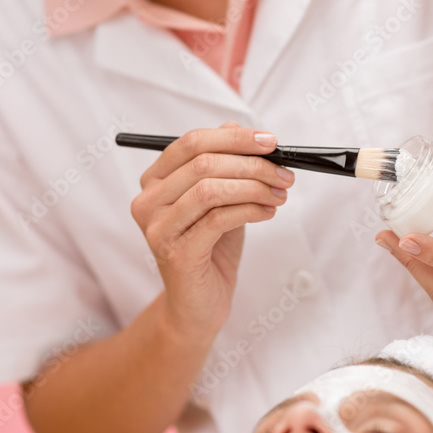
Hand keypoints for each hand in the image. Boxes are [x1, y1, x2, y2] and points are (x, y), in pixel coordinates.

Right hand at [131, 122, 293, 335]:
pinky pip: (219, 218)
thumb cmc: (210, 250)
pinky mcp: (176, 252)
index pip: (192, 142)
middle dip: (252, 164)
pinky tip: (268, 211)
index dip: (234, 138)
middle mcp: (148, 202)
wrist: (198, 306)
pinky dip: (251, 210)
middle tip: (284, 173)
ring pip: (211, 189)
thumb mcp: (220, 201)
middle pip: (203, 163)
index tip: (271, 142)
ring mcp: (158, 228)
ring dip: (255, 187)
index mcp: (154, 181)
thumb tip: (237, 126)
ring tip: (279, 194)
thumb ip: (224, 165)